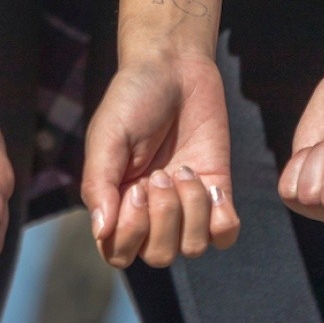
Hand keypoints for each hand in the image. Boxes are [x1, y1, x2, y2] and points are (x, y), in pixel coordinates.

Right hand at [82, 49, 238, 267]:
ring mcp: (186, 204)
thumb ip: (99, 185)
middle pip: (159, 255)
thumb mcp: (107, 137)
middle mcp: (150, 211)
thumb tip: (102, 232)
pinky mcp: (217, 189)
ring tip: (184, 171)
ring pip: (193, 247)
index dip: (131, 233)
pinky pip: (225, 233)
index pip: (118, 252)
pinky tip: (212, 183)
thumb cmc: (132, 98)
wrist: (174, 67)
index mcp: (116, 201)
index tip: (135, 188)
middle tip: (161, 174)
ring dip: (192, 211)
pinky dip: (221, 216)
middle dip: (164, 217)